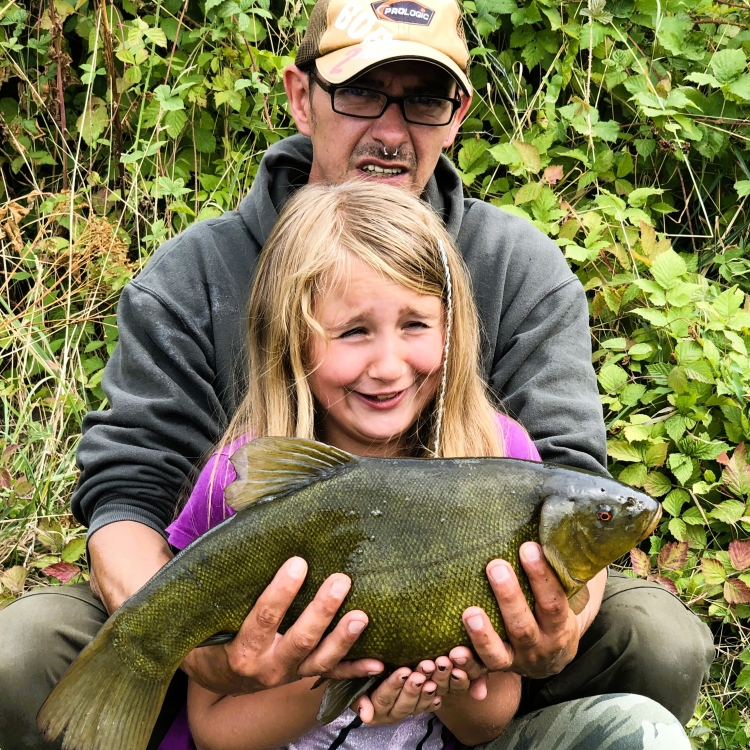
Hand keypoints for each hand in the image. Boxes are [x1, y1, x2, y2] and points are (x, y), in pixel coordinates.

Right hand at [181, 557, 382, 694]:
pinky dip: (355, 670)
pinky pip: (332, 675)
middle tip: (340, 581)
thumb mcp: (205, 614)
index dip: (281, 592)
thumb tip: (194, 544)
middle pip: (299, 640)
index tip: (299, 562)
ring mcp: (289, 674)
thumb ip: (210, 585)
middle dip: (322, 612)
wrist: (216, 676)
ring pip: (320, 660)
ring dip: (343, 639)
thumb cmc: (211, 634)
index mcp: (242, 649)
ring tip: (361, 616)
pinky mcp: (304, 676)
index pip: (264, 618)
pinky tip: (377, 661)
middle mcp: (267, 667)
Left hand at [460, 542, 580, 678]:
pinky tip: (452, 652)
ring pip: (498, 653)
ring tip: (469, 612)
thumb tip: (555, 521)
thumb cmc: (553, 609)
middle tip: (494, 566)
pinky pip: (478, 670)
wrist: (553, 657)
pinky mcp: (494, 669)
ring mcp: (516, 662)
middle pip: (523, 625)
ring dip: (483, 634)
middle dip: (509, 596)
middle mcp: (539, 647)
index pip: (553, 601)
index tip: (528, 547)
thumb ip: (558, 567)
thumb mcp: (565, 594)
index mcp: (560, 626)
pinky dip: (466, 664)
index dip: (542, 576)